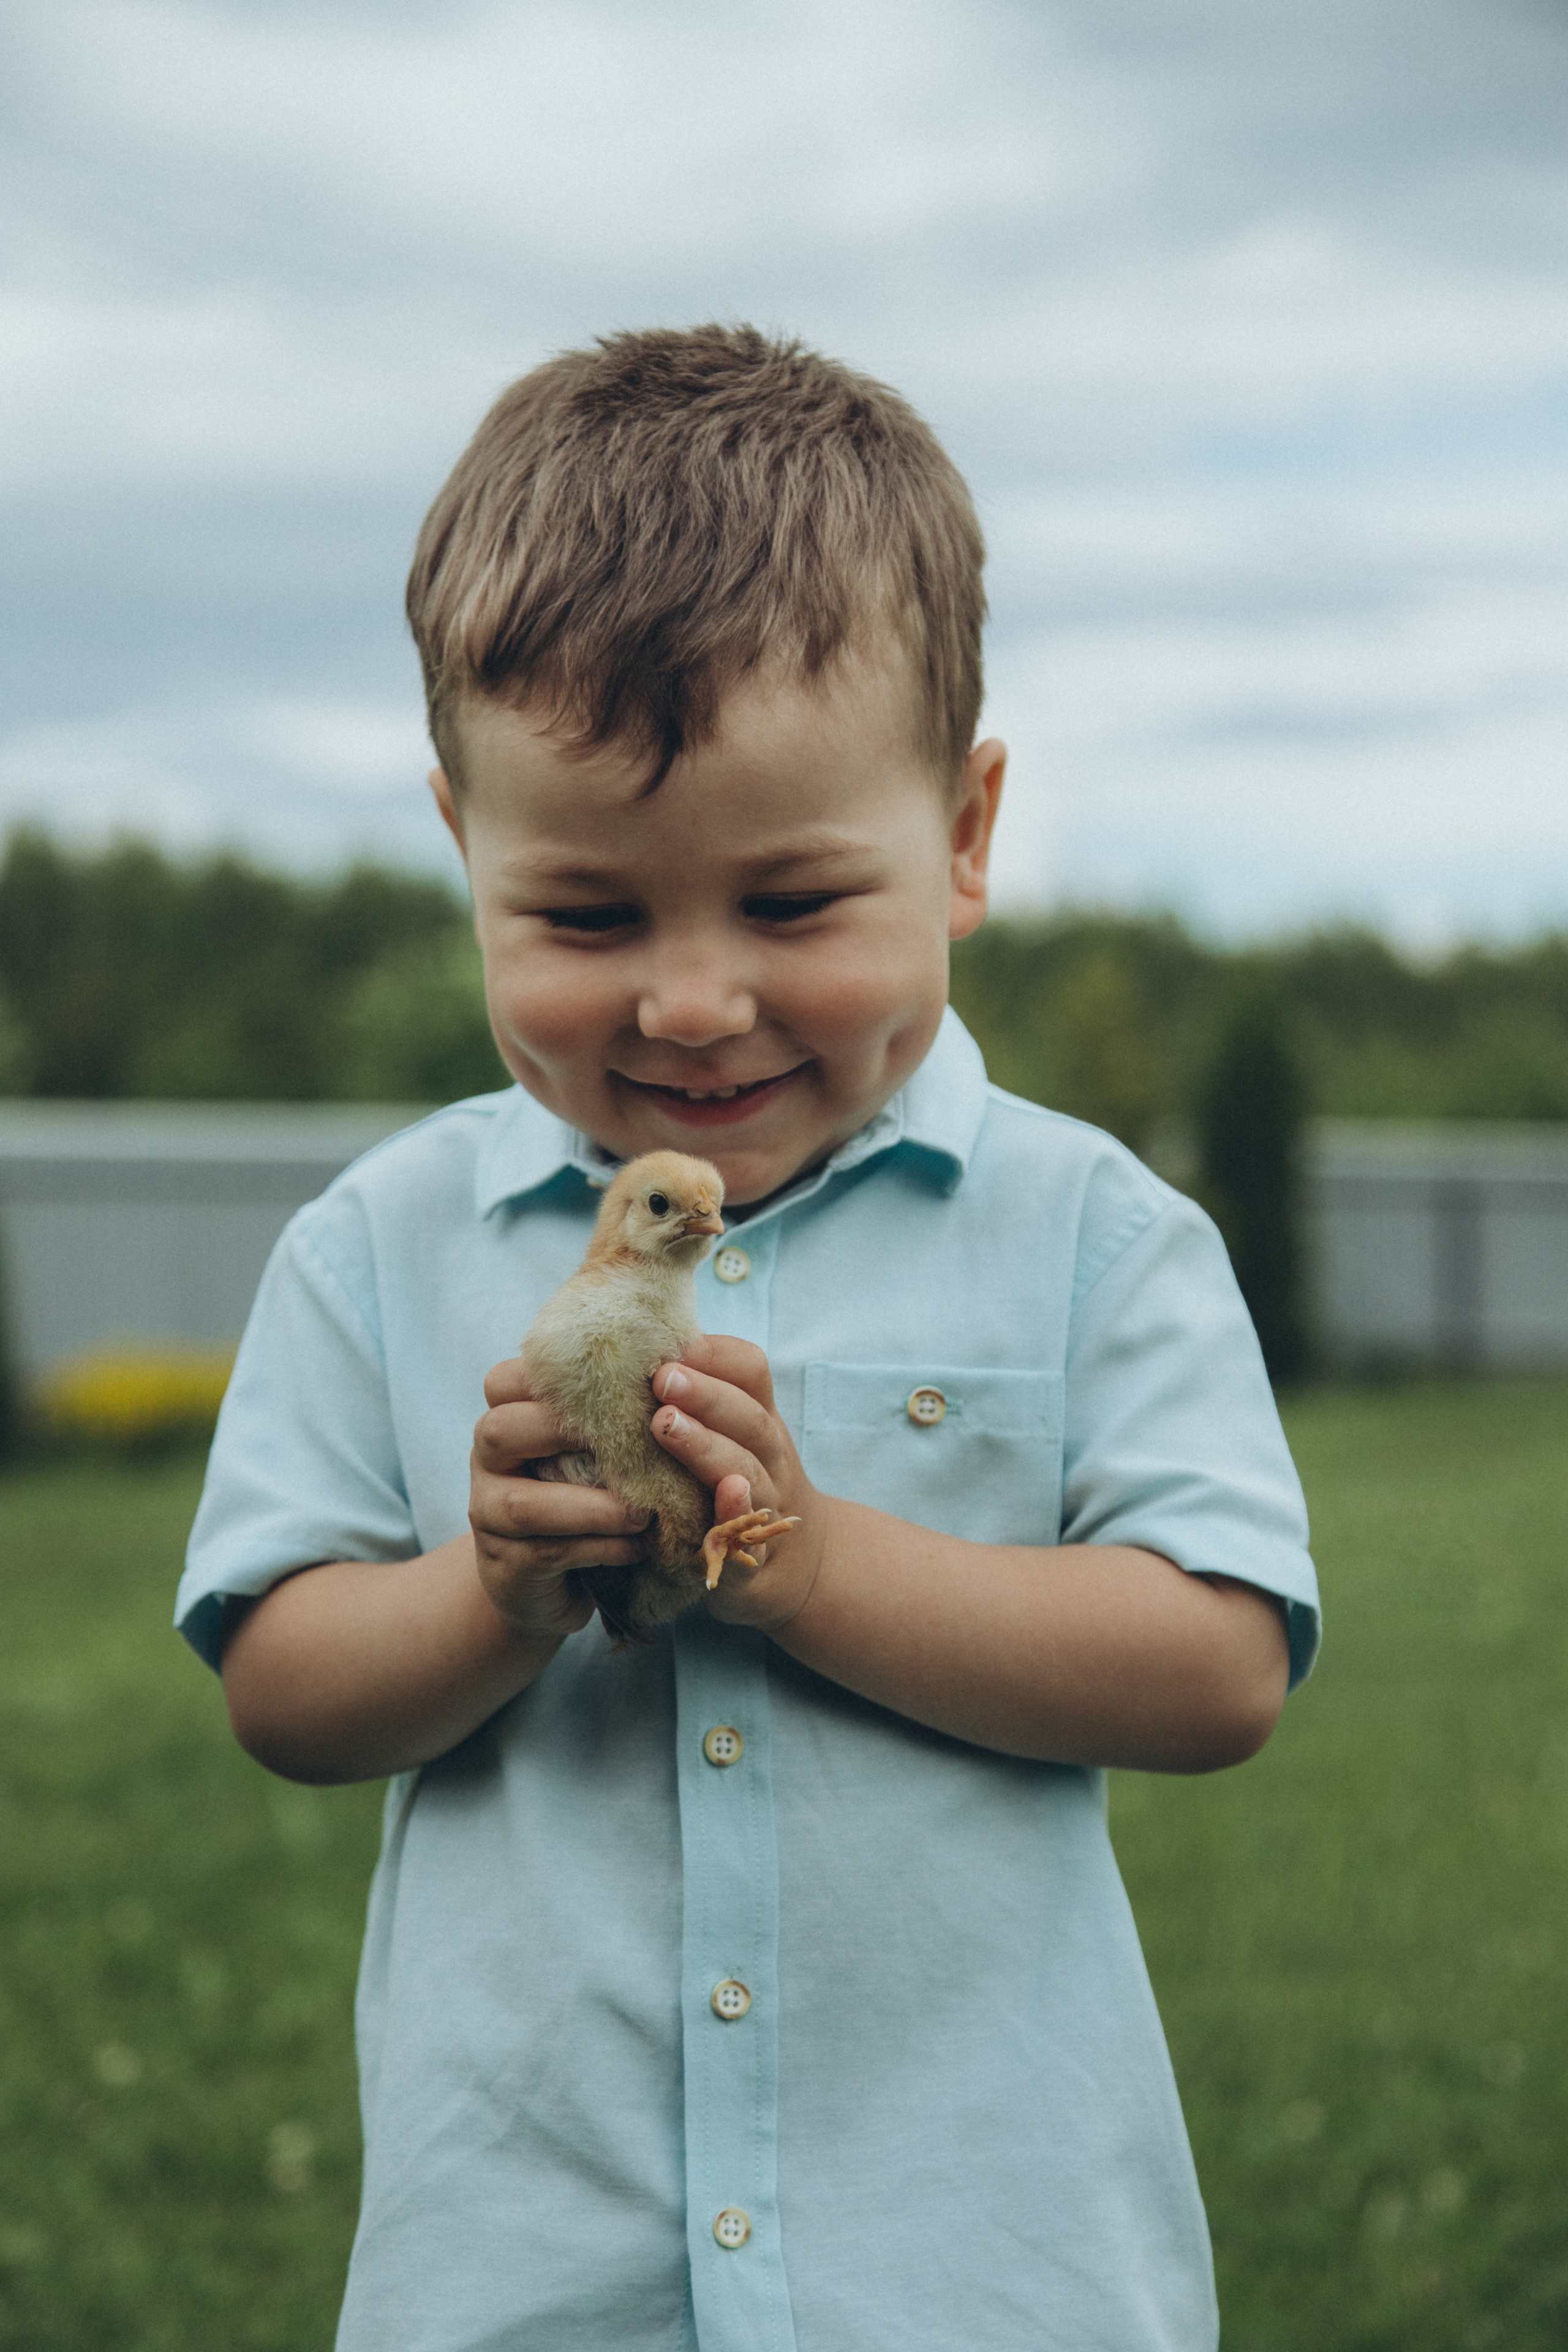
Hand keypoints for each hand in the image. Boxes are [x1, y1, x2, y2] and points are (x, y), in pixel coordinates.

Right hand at [469, 1358, 649, 1639]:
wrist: (556, 1583)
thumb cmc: (589, 1495)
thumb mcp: (594, 1450)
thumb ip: (612, 1413)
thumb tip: (674, 1367)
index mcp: (506, 1419)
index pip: (503, 1381)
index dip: (549, 1378)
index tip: (619, 1383)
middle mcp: (486, 1461)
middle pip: (499, 1430)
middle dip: (564, 1432)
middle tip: (633, 1441)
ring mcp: (487, 1514)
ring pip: (523, 1504)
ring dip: (593, 1507)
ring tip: (644, 1512)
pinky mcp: (505, 1565)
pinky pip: (548, 1551)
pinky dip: (600, 1548)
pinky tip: (638, 1547)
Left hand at [650, 1336, 823, 1632]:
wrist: (795, 1562)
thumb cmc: (737, 1479)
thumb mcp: (733, 1434)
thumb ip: (697, 1398)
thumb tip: (635, 1351)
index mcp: (757, 1417)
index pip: (750, 1371)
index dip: (716, 1355)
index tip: (674, 1345)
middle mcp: (769, 1454)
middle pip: (747, 1416)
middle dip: (704, 1395)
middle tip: (661, 1379)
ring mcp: (767, 1502)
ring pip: (746, 1468)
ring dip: (707, 1444)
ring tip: (667, 1425)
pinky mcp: (752, 1550)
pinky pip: (746, 1528)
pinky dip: (737, 1509)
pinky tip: (728, 1493)